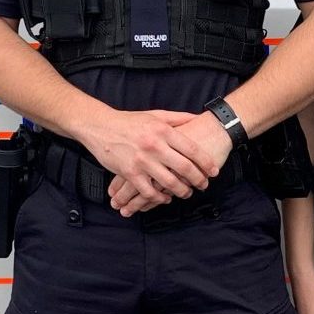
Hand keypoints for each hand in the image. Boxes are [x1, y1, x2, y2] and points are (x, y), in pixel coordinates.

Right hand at [81, 109, 215, 214]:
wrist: (100, 126)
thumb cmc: (130, 121)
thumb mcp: (156, 115)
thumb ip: (178, 118)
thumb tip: (199, 117)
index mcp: (163, 131)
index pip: (192, 149)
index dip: (206, 162)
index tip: (214, 171)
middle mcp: (154, 145)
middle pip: (184, 168)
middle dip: (198, 179)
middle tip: (204, 185)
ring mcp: (142, 161)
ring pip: (169, 182)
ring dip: (181, 191)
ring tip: (187, 193)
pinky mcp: (130, 173)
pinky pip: (149, 191)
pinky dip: (160, 197)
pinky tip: (165, 197)